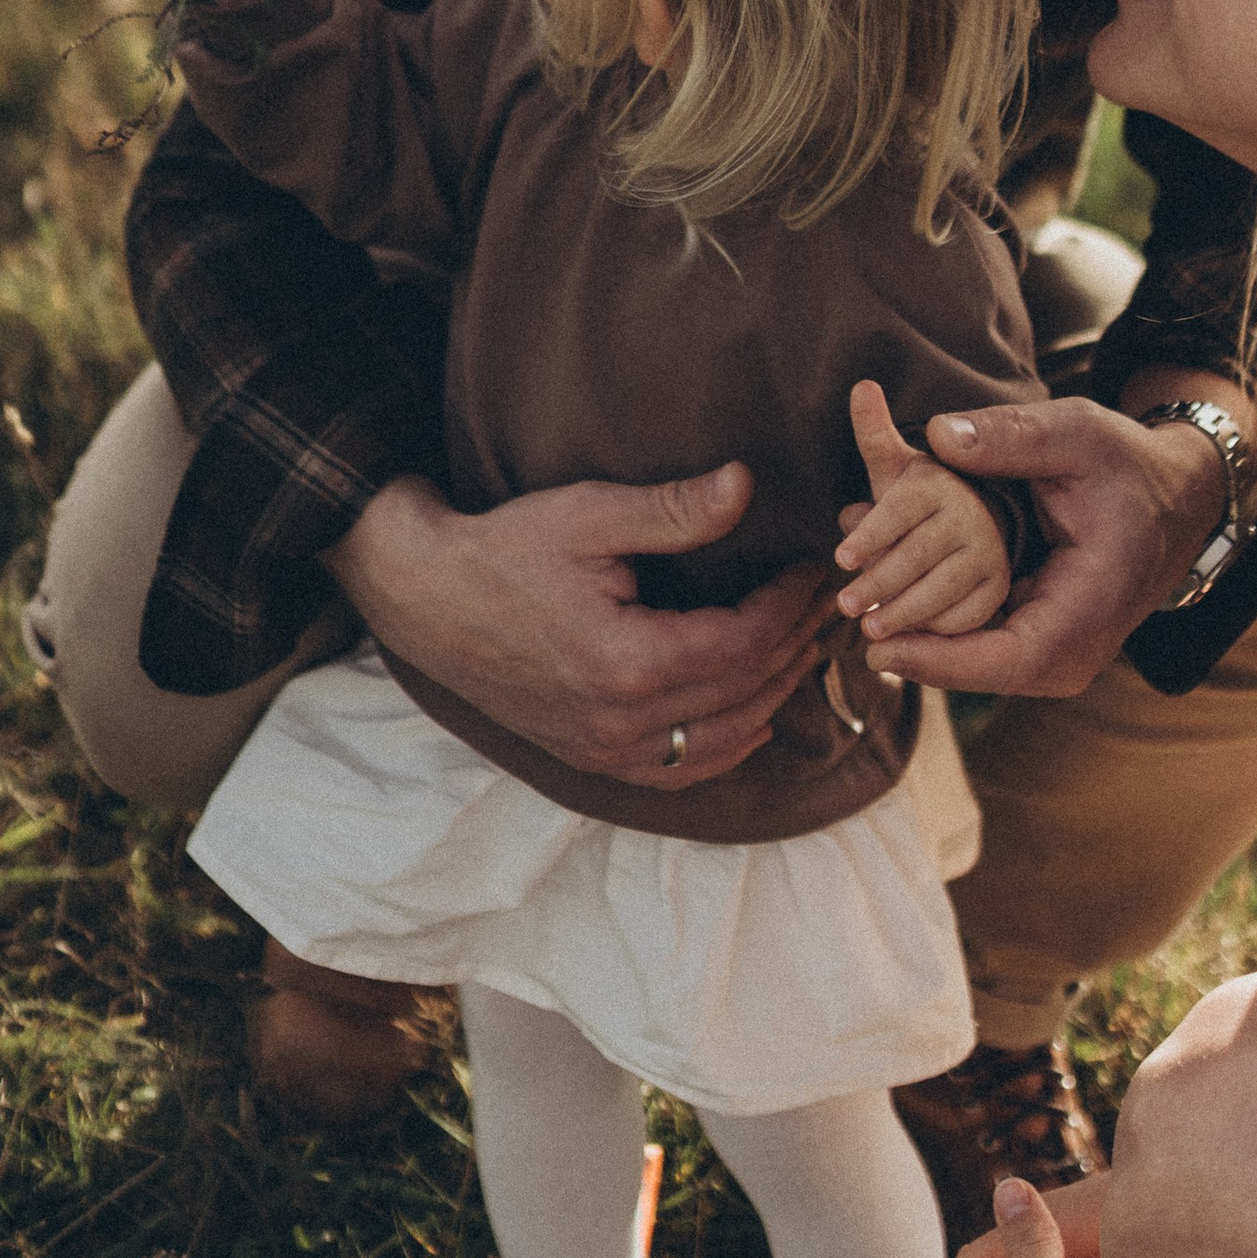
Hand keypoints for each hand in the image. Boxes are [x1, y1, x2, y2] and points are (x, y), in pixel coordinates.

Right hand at [325, 469, 838, 787]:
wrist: (427, 599)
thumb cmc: (505, 550)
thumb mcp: (589, 517)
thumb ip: (674, 511)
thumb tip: (748, 486)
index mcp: (628, 664)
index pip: (744, 642)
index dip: (790, 604)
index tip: (813, 566)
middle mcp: (622, 723)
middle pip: (744, 692)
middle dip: (795, 643)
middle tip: (829, 600)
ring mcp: (605, 751)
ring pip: (723, 739)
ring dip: (773, 694)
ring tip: (806, 645)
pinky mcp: (590, 758)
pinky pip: (681, 771)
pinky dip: (727, 745)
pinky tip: (753, 715)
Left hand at [857, 384, 1234, 697]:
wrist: (1169, 497)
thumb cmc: (1125, 466)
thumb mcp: (1078, 435)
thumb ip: (1012, 436)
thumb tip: (938, 436)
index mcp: (1089, 611)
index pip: (1007, 662)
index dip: (938, 660)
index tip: (878, 647)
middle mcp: (1072, 652)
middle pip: (977, 670)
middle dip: (911, 643)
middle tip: (846, 606)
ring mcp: (1055, 654)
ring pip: (971, 662)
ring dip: (915, 634)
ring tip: (853, 596)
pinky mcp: (1037, 643)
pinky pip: (978, 646)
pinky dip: (934, 623)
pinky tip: (886, 591)